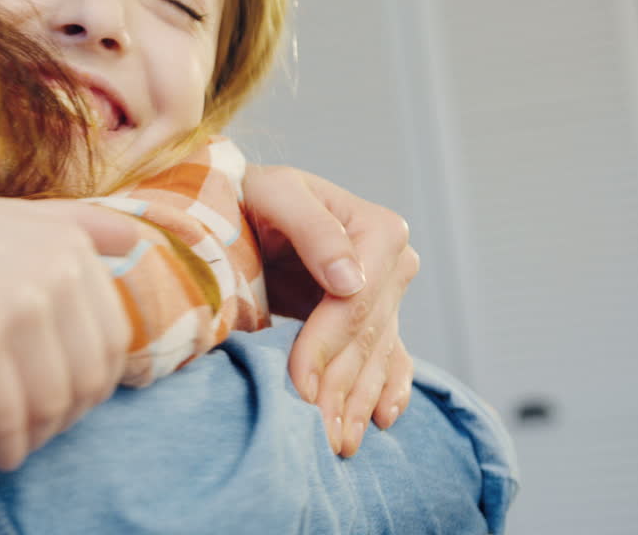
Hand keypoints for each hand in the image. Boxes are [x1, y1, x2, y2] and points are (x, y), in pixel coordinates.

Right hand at [0, 189, 136, 470]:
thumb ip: (68, 223)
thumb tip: (133, 238)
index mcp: (64, 243)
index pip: (112, 336)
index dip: (94, 380)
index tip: (69, 402)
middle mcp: (51, 268)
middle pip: (89, 372)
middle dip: (72, 413)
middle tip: (45, 434)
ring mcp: (14, 304)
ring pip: (53, 401)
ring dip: (41, 435)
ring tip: (21, 446)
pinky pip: (8, 417)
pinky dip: (9, 446)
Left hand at [242, 165, 416, 456]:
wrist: (245, 205)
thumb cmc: (253, 194)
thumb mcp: (275, 193)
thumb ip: (313, 228)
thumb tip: (349, 280)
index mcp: (377, 230)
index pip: (355, 303)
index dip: (326, 346)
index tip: (298, 385)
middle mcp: (392, 264)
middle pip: (366, 337)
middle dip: (339, 388)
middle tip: (315, 437)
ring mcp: (386, 295)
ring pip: (377, 358)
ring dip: (358, 404)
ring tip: (337, 445)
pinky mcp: (374, 319)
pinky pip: (390, 361)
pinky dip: (384, 394)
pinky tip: (378, 422)